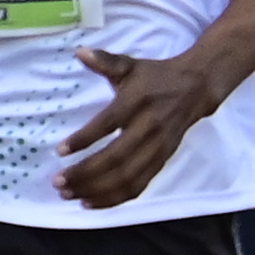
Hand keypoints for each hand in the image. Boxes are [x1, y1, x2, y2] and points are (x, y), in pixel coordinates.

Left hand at [54, 40, 237, 208]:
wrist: (195, 89)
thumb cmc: (155, 77)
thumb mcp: (130, 65)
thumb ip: (105, 61)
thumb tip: (79, 52)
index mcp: (137, 102)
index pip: (108, 124)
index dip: (84, 139)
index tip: (60, 150)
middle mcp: (148, 128)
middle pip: (116, 158)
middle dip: (85, 173)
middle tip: (59, 181)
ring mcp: (157, 148)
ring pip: (126, 177)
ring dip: (97, 190)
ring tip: (70, 195)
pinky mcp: (162, 162)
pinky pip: (138, 186)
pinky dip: (115, 198)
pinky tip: (92, 202)